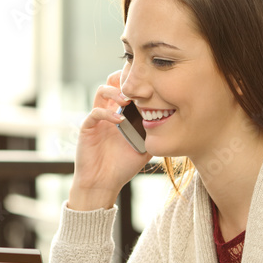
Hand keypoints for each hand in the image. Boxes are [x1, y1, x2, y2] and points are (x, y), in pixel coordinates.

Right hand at [69, 70, 151, 209]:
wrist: (103, 183)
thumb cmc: (122, 166)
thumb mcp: (144, 148)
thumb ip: (154, 134)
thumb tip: (174, 125)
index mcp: (122, 113)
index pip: (127, 88)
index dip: (136, 82)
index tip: (150, 84)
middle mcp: (109, 112)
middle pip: (112, 82)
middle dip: (124, 80)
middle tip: (136, 88)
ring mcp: (98, 119)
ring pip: (101, 91)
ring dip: (115, 92)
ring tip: (127, 100)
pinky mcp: (88, 128)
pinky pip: (95, 113)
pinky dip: (107, 113)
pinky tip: (119, 120)